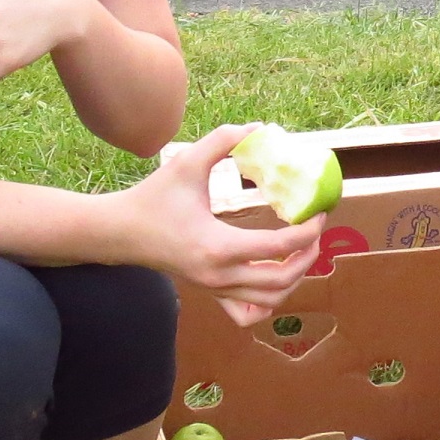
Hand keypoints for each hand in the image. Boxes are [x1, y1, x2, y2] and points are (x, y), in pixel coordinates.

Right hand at [118, 124, 324, 324]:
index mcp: (218, 246)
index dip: (308, 231)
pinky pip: (247, 312)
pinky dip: (268, 302)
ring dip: (295, 278)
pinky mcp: (211, 293)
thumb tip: (258, 127)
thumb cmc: (153, 198)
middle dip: (308, 255)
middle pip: (282, 279)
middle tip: (316, 230)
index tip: (320, 212)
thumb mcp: (186, 162)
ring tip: (303, 250)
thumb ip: (223, 141)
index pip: (278, 247)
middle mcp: (219, 275)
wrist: (119, 232)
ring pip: (270, 300)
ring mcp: (215, 289)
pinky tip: (274, 277)